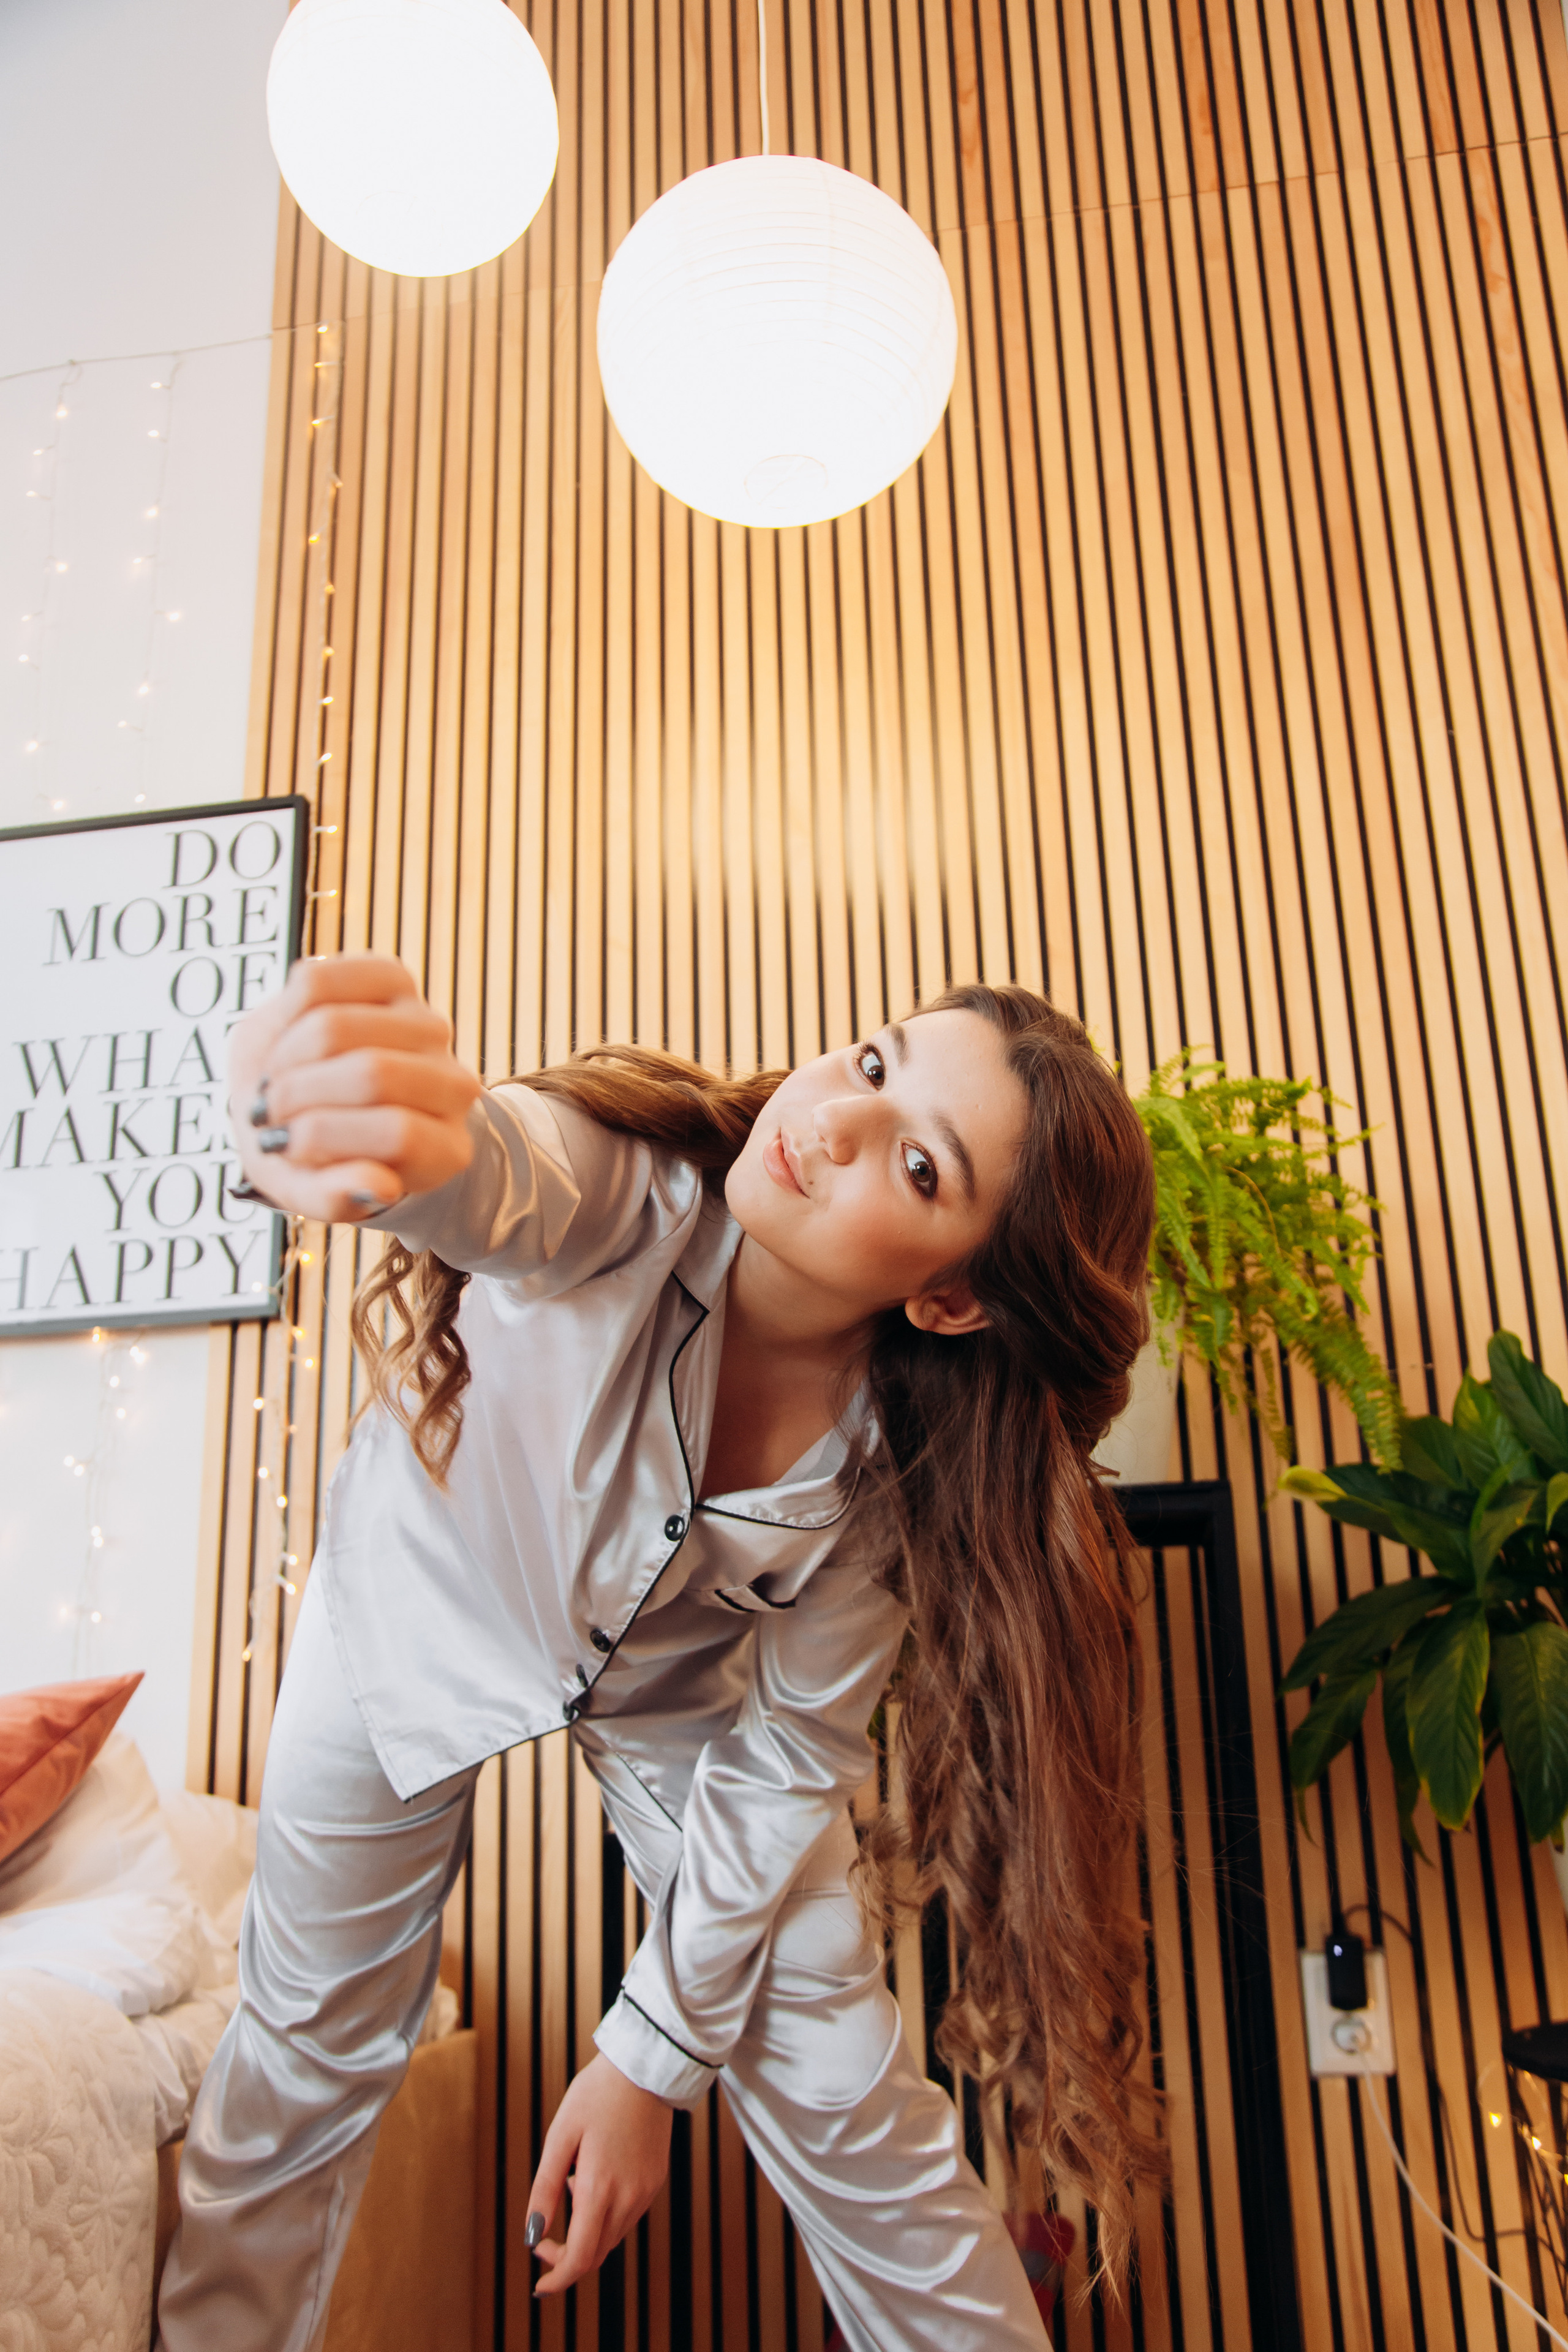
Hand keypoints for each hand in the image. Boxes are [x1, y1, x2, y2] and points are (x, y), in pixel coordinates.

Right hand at [226, 954, 482, 1223]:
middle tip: (267, 1113)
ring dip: (283, 1058)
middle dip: (295, 1094)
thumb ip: (335, 1199)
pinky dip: (283, 1012)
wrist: (304, 1101)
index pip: (397, 1134)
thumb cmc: (312, 1154)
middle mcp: (452, 1085)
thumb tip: (381, 1187)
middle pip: (371, 1073)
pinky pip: (319, 982)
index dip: (323, 1137)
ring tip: (272, 1081)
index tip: (282, 1148)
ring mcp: (427, 1027)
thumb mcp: (309, 1191)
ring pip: (338, 1026)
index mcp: (444, 1149)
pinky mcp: (392, 980)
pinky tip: (283, 1039)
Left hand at [526, 2054, 672, 2295]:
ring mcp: (646, 2191)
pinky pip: (627, 2216)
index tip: (538, 2285)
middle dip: (566, 2258)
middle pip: (596, 2254)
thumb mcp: (560, 2137)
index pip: (580, 2258)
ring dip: (585, 2234)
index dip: (557, 2279)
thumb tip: (532, 2236)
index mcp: (600, 2189)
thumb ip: (545, 2190)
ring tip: (571, 2184)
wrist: (645, 2065)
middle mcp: (628, 2198)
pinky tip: (592, 2178)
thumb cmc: (595, 2095)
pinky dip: (604, 2216)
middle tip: (543, 2239)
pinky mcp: (655, 2181)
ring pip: (611, 2237)